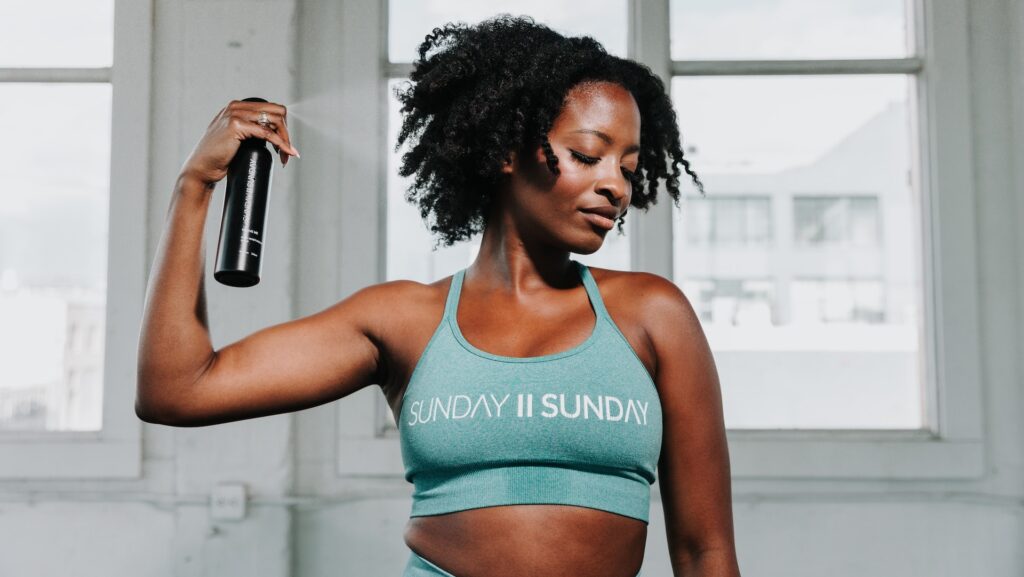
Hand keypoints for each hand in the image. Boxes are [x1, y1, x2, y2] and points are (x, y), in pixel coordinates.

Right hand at [180, 99, 300, 187]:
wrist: (202, 168)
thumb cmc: (218, 157)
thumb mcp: (234, 137)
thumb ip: (247, 128)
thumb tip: (271, 131)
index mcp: (237, 107)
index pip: (271, 109)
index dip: (283, 127)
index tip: (284, 145)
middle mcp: (236, 107)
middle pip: (277, 112)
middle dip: (286, 132)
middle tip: (288, 152)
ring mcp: (235, 114)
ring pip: (275, 121)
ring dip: (286, 139)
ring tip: (286, 156)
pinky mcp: (236, 126)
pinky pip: (267, 133)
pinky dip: (281, 144)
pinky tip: (287, 152)